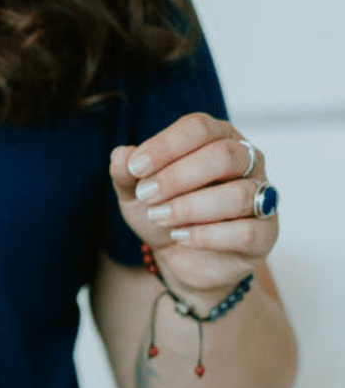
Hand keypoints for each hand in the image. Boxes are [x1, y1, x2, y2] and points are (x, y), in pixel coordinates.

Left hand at [110, 112, 276, 296]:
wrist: (179, 259)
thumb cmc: (163, 214)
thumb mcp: (135, 194)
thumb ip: (126, 173)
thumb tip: (121, 155)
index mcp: (217, 139)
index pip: (199, 128)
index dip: (165, 146)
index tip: (135, 168)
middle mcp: (247, 161)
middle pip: (223, 155)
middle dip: (177, 177)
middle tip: (146, 196)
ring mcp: (261, 196)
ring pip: (238, 194)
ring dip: (189, 208)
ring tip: (158, 218)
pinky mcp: (265, 233)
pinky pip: (246, 230)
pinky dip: (206, 235)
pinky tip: (180, 237)